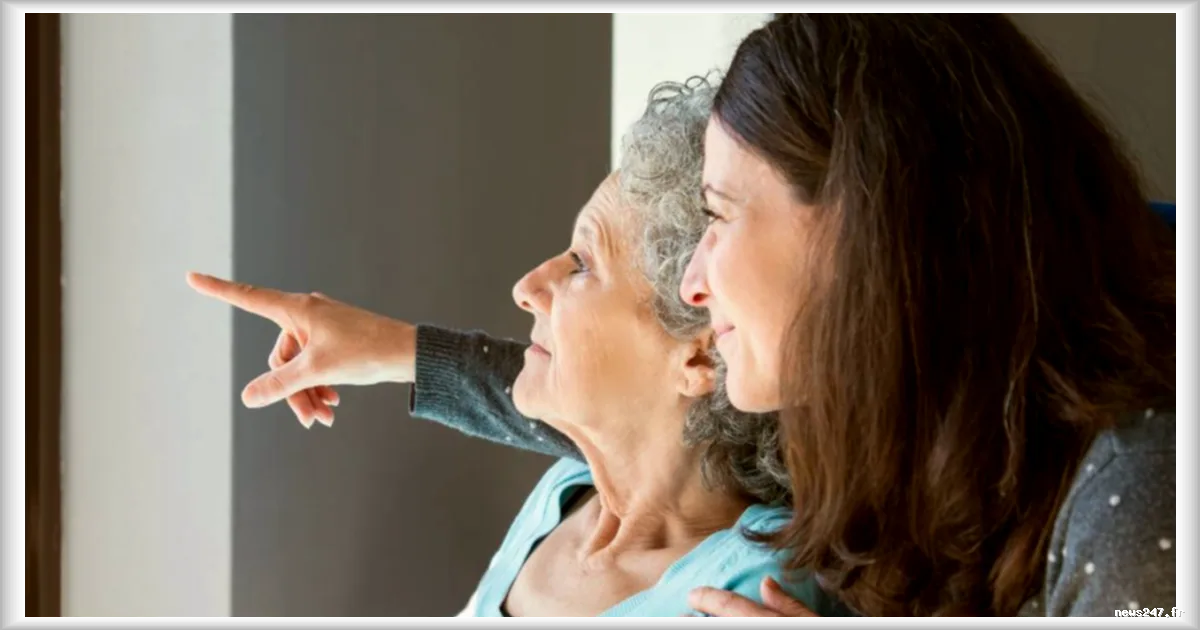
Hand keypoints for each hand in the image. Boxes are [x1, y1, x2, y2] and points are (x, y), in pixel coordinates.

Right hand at [186, 272, 417, 427]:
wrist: (409, 354)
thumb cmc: (366, 352)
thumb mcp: (318, 371)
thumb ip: (280, 384)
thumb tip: (248, 397)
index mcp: (298, 309)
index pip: (248, 298)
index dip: (218, 290)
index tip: (191, 277)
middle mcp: (307, 313)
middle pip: (280, 356)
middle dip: (291, 389)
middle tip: (310, 419)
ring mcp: (322, 327)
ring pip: (299, 366)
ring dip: (308, 394)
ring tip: (325, 418)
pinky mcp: (335, 340)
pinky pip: (315, 365)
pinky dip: (320, 386)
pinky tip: (332, 408)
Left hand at [687, 577, 819, 616]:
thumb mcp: (814, 623)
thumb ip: (790, 607)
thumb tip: (766, 582)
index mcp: (769, 623)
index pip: (731, 607)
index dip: (708, 598)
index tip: (692, 594)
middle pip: (716, 628)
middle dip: (695, 622)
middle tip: (680, 616)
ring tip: (686, 624)